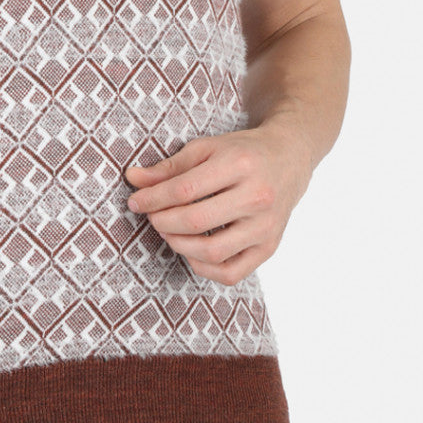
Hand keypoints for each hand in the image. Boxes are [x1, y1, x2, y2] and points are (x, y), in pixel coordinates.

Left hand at [124, 126, 312, 286]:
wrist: (289, 158)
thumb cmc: (242, 152)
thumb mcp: (206, 148)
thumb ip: (169, 167)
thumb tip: (133, 179)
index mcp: (239, 164)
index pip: (185, 189)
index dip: (153, 198)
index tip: (135, 201)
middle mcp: (257, 197)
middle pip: (196, 221)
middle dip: (163, 221)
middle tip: (152, 216)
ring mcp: (266, 226)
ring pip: (213, 252)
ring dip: (179, 245)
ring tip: (168, 231)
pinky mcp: (270, 247)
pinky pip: (232, 273)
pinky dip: (204, 267)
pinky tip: (191, 251)